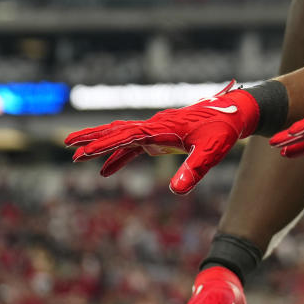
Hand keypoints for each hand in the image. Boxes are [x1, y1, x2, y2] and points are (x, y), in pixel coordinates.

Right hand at [65, 81, 259, 193]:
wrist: (237, 112)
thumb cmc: (225, 130)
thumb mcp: (212, 151)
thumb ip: (194, 169)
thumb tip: (175, 191)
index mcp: (162, 128)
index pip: (126, 136)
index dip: (103, 145)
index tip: (81, 153)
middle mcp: (156, 126)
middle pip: (118, 130)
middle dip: (92, 137)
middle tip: (66, 144)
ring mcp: (158, 129)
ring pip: (123, 135)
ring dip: (101, 144)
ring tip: (77, 155)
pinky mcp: (164, 135)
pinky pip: (135, 147)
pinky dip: (120, 157)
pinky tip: (107, 172)